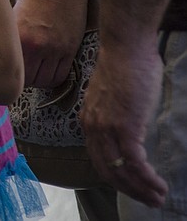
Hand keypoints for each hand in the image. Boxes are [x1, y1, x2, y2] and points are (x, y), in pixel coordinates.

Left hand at [14, 0, 86, 86]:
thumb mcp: (14, 15)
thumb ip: (9, 37)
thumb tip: (0, 54)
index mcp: (19, 37)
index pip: (11, 69)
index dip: (8, 73)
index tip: (7, 72)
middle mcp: (37, 46)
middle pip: (28, 79)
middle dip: (22, 80)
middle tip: (20, 74)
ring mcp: (55, 49)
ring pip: (45, 81)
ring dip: (38, 81)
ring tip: (34, 73)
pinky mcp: (70, 49)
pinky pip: (61, 75)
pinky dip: (53, 78)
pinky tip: (47, 71)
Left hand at [80, 40, 167, 207]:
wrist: (126, 48)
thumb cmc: (125, 66)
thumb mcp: (112, 95)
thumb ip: (114, 113)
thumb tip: (128, 125)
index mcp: (89, 119)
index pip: (97, 157)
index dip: (114, 176)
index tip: (130, 186)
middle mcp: (93, 127)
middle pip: (106, 169)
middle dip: (128, 190)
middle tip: (148, 200)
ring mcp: (107, 128)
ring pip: (121, 171)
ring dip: (141, 189)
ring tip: (157, 198)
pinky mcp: (125, 126)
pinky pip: (134, 163)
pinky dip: (146, 178)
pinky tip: (158, 185)